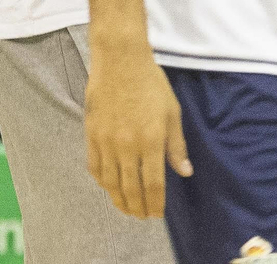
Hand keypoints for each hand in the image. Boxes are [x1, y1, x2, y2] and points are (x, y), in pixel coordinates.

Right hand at [84, 42, 192, 218]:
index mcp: (151, 141)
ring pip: (110, 181)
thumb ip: (176, 145)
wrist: (120, 59)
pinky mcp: (91, 133)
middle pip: (130, 188)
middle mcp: (127, 146)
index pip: (153, 185)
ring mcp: (107, 140)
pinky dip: (101, 180)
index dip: (155, 204)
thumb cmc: (151, 83)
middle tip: (141, 216)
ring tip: (124, 208)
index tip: (156, 215)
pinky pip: (94, 165)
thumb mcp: (172, 112)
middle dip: (137, 208)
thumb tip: (184, 172)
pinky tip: (107, 185)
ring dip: (118, 199)